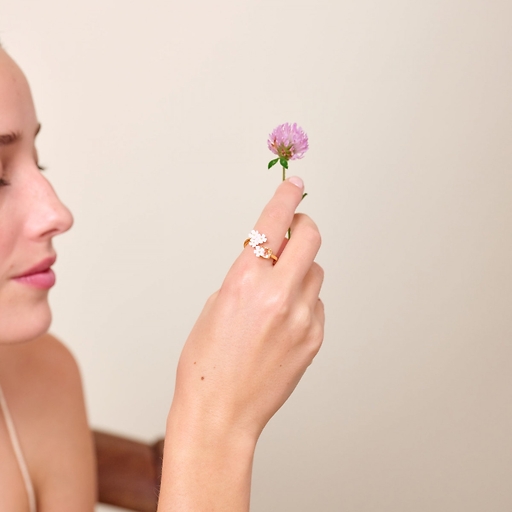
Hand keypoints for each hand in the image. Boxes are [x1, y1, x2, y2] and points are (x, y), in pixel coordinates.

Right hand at [171, 176, 324, 439]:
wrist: (220, 412)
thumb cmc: (206, 361)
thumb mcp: (216, 304)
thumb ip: (246, 275)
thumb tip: (270, 256)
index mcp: (244, 282)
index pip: (272, 224)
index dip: (285, 197)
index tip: (294, 184)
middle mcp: (278, 295)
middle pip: (310, 237)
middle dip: (303, 226)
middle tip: (293, 230)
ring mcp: (301, 318)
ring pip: (315, 270)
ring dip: (301, 268)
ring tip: (279, 290)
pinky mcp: (313, 338)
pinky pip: (316, 302)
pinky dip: (303, 299)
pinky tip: (283, 320)